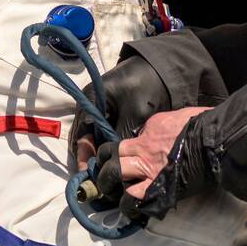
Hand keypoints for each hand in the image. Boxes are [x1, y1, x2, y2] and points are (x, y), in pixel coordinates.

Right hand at [71, 52, 171, 169]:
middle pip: (86, 136)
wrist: (165, 66)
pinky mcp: (112, 110)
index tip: (90, 174)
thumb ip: (122, 137)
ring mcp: (100, 106)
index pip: (81, 132)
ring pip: (95, 135)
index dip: (85, 155)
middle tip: (100, 178)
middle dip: (92, 156)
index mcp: (91, 99)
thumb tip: (114, 162)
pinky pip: (105, 130)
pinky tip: (116, 158)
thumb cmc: (148, 85)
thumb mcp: (136, 113)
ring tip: (108, 172)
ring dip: (100, 152)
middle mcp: (91, 103)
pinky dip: (108, 143)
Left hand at [92, 106, 210, 211]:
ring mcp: (149, 173)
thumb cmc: (197, 125)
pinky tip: (132, 207)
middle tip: (105, 178)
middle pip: (110, 162)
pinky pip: (135, 201)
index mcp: (144, 137)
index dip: (108, 154)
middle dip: (103, 171)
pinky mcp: (159, 190)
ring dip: (113, 189)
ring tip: (114, 195)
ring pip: (116, 181)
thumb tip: (146, 134)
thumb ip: (153, 129)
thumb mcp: (169, 119)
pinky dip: (131, 205)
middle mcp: (142, 154)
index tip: (110, 160)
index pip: (115, 146)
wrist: (213, 141)